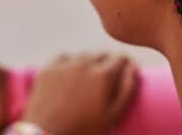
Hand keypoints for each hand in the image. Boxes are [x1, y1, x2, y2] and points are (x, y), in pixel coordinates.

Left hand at [22, 54, 137, 134]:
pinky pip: (64, 57)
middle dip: (107, 64)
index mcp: (103, 76)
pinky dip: (70, 63)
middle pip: (102, 55)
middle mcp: (84, 65)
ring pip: (84, 55)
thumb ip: (127, 89)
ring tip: (88, 81)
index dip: (125, 65)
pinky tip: (71, 76)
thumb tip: (133, 66)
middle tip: (105, 82)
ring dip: (90, 63)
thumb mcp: (113, 115)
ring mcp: (64, 66)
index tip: (123, 72)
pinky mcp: (48, 69)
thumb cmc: (85, 130)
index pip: (121, 58)